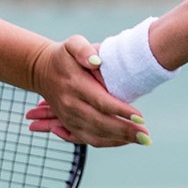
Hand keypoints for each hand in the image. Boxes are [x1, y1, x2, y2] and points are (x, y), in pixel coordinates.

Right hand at [25, 35, 148, 147]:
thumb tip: (97, 61)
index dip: (121, 111)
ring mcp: (69, 117)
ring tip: (142, 139)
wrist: (41, 70)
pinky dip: (108, 143)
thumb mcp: (72, 44)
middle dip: (125, 131)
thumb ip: (84, 49)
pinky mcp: (69, 125)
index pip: (101, 101)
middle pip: (100, 122)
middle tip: (146, 135)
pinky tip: (125, 141)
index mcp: (75, 84)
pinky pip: (88, 140)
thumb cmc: (64, 55)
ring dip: (119, 140)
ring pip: (95, 135)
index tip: (140, 116)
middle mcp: (71, 104)